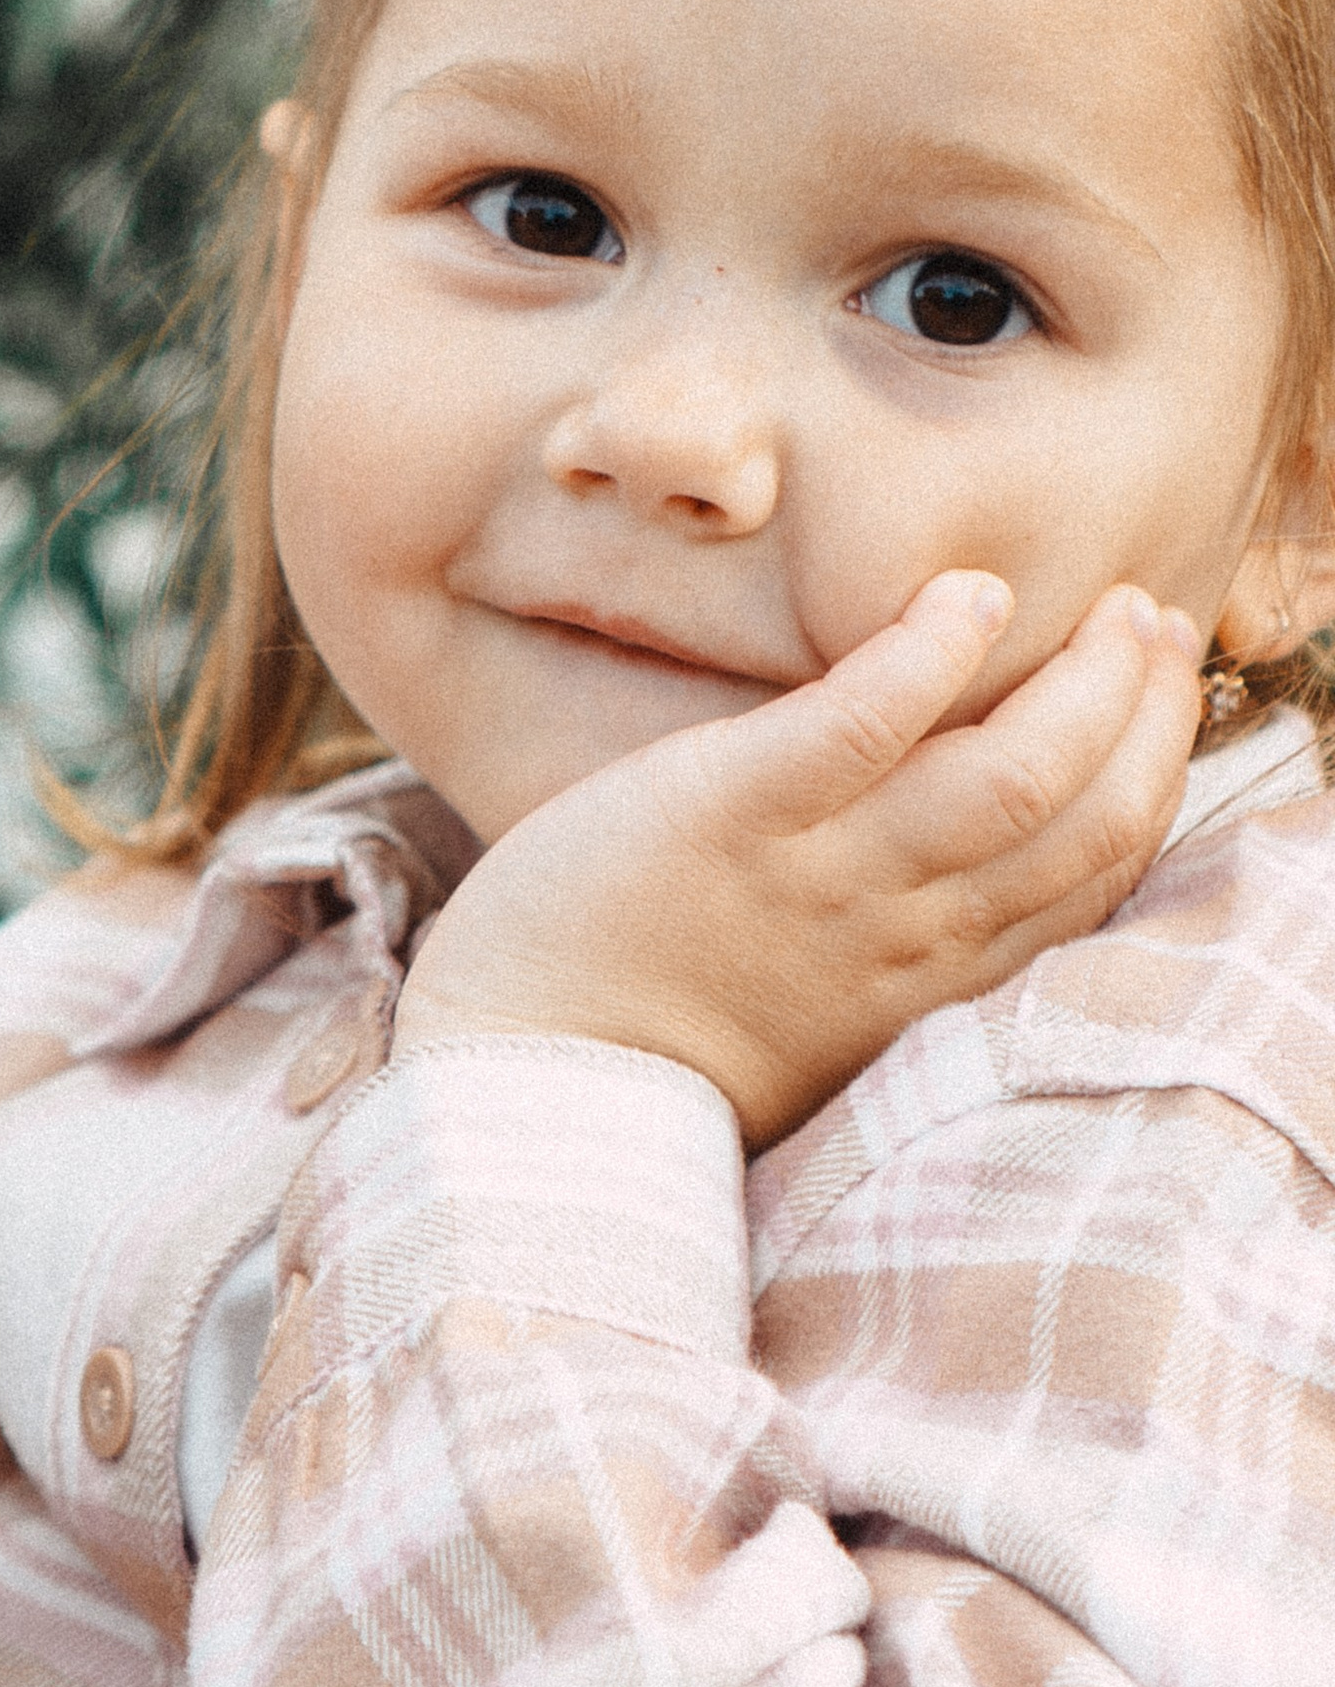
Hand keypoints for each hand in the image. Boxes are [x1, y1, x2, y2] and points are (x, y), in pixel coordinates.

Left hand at [391, 575, 1203, 1148]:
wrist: (522, 1089)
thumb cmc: (651, 1042)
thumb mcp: (814, 1019)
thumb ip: (891, 949)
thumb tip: (948, 869)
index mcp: (927, 982)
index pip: (1088, 878)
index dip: (1147, 778)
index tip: (1165, 697)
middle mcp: (900, 932)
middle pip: (1078, 819)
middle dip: (1145, 717)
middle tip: (1161, 628)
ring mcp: (819, 874)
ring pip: (1008, 776)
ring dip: (1084, 683)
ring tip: (1121, 608)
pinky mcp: (725, 811)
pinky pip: (859, 725)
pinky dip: (928, 655)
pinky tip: (968, 596)